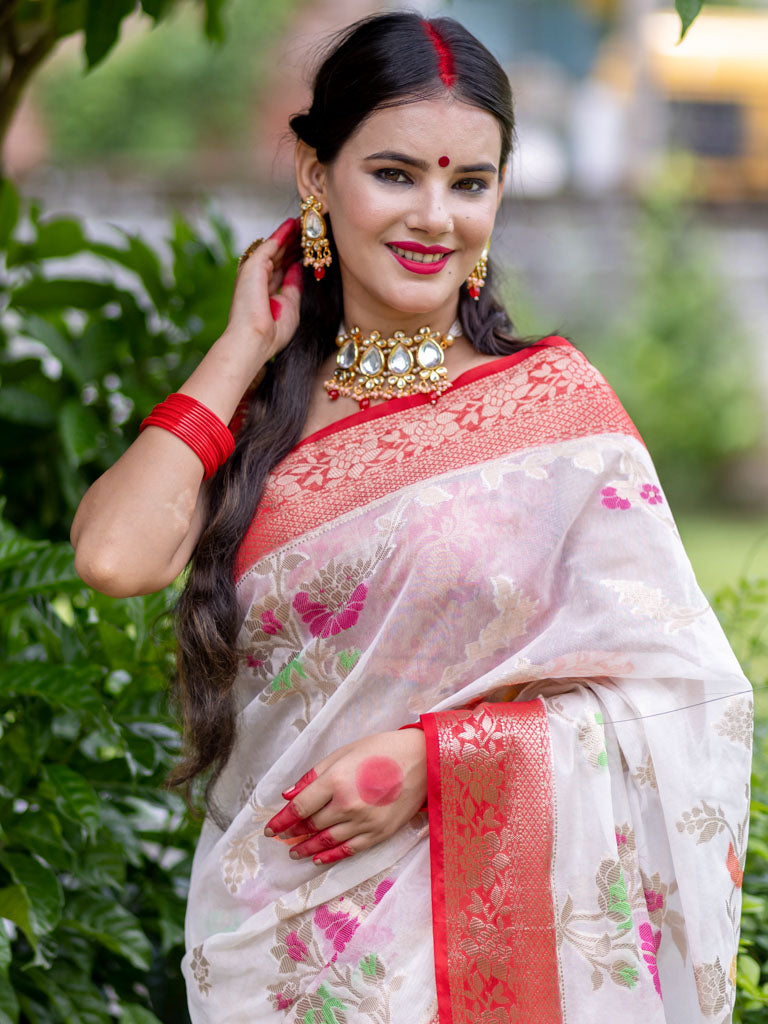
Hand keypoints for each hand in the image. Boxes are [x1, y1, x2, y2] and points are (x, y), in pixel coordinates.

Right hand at [226, 217, 302, 359]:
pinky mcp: (253, 266)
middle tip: (308, 231)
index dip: (295, 258)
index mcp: (266, 293)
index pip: (283, 271)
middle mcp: (258, 281)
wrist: (254, 339)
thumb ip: (294, 286)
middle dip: (293, 244)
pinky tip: (291, 225)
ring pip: (275, 249)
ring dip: (289, 236)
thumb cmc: (272, 333)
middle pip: (279, 257)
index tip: (309, 249)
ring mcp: (254, 272)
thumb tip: (298, 267)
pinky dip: (281, 234)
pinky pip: (270, 245)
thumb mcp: (291, 306)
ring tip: (303, 223)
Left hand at [264, 729, 426, 864]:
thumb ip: (314, 775)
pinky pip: (349, 850)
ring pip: (327, 841)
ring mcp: (364, 823)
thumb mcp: (345, 752)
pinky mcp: (379, 834)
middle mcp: (347, 805)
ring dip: (307, 848)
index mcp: (336, 781)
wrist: (423, 761)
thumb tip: (288, 795)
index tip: (270, 828)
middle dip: (293, 833)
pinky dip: (330, 856)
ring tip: (294, 852)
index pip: (300, 808)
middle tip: (281, 838)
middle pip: (312, 825)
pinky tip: (317, 858)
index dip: (282, 820)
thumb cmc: (382, 750)